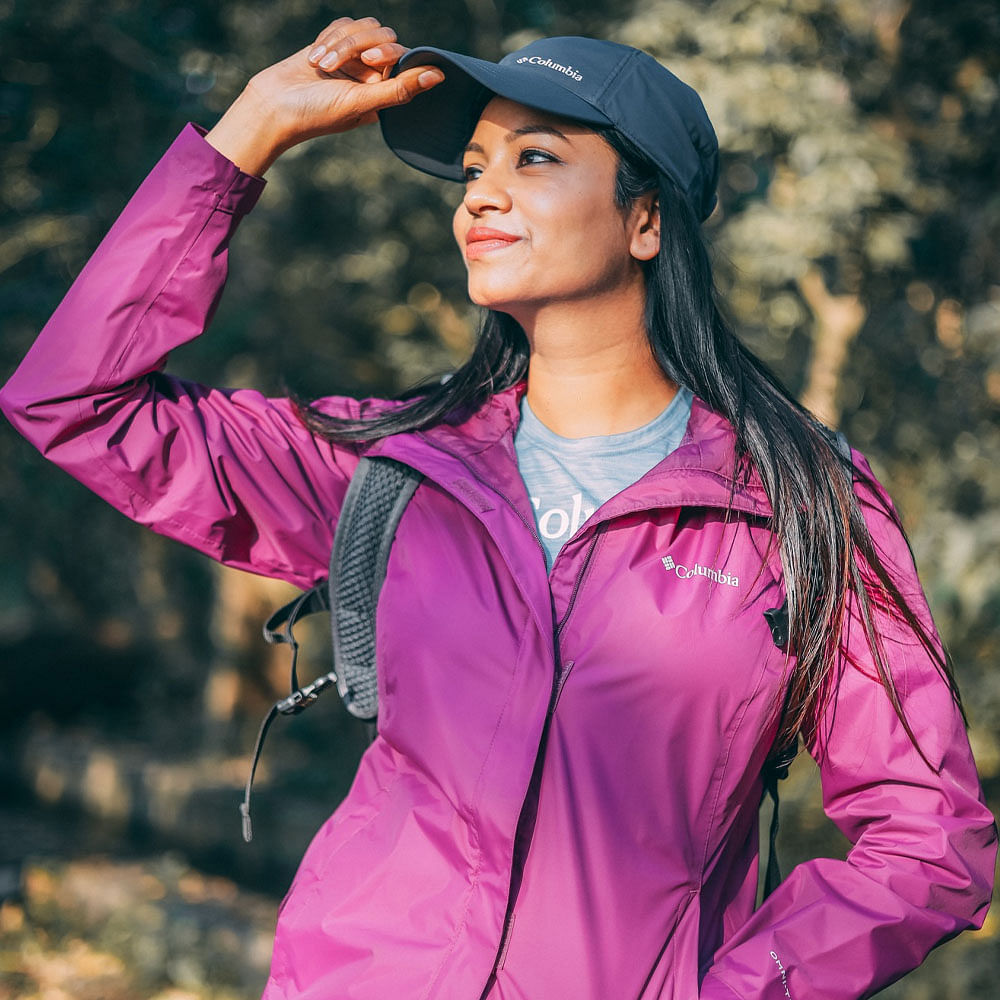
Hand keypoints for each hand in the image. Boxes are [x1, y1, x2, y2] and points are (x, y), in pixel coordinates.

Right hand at [206, 16, 444, 174]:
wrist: (273, 106)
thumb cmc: (318, 113)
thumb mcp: (362, 103)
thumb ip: (400, 89)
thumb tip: (438, 76)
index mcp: (385, 93)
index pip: (403, 57)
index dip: (389, 53)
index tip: (370, 62)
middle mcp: (372, 76)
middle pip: (384, 37)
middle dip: (358, 46)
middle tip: (335, 67)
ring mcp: (353, 60)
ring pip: (362, 27)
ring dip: (340, 43)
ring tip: (321, 66)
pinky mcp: (333, 45)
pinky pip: (343, 24)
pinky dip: (329, 37)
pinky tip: (315, 59)